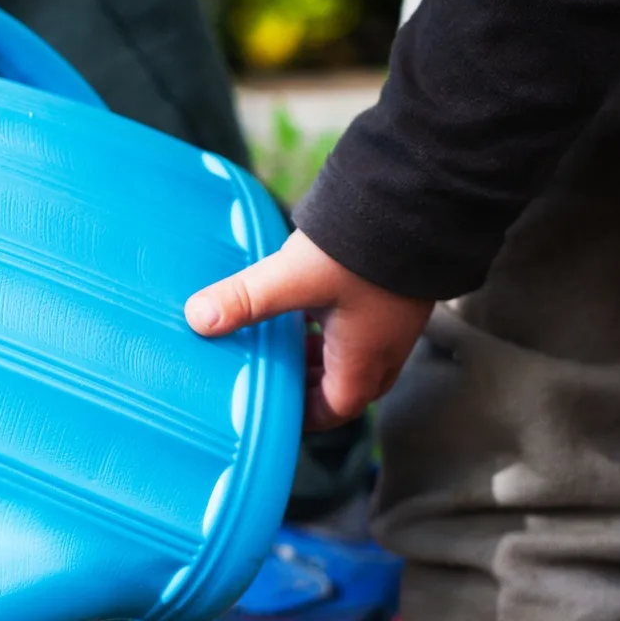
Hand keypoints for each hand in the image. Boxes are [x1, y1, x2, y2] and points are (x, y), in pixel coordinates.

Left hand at [185, 230, 434, 429]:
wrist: (420, 203)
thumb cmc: (364, 250)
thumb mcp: (293, 278)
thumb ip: (245, 299)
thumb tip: (199, 320)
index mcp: (363, 359)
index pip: (336, 410)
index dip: (305, 417)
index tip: (277, 412)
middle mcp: (385, 347)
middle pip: (347, 386)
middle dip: (309, 386)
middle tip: (273, 375)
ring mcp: (396, 321)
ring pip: (356, 355)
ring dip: (321, 355)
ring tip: (285, 340)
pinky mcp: (398, 293)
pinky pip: (365, 326)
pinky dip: (335, 327)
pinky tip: (313, 302)